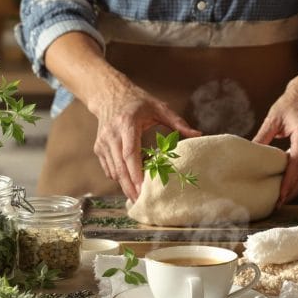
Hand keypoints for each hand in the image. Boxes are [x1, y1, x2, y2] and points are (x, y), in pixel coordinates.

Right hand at [89, 74, 200, 200]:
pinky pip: (109, 169)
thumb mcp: (159, 107)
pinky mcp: (99, 148)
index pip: (130, 153)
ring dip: (125, 185)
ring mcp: (103, 143)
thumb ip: (178, 122)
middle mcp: (112, 135)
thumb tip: (198, 135)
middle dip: (130, 187)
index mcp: (127, 124)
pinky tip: (131, 182)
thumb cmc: (137, 101)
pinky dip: (119, 177)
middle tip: (142, 202)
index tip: (143, 188)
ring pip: (113, 171)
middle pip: (120, 167)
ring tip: (139, 195)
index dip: (136, 173)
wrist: (108, 95)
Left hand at [253, 77, 297, 204]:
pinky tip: (288, 189)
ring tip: (281, 200)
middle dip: (292, 190)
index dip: (289, 179)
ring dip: (296, 189)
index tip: (280, 193)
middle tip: (278, 203)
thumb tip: (249, 154)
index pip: (297, 161)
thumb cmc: (290, 104)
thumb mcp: (273, 117)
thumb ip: (263, 135)